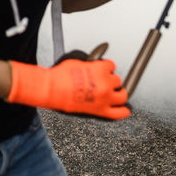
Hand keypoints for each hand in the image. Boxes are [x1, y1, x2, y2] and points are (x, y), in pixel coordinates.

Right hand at [7, 59, 129, 119]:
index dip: (107, 67)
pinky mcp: (100, 110)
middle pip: (118, 80)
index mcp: (100, 69)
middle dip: (111, 79)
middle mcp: (105, 83)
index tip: (104, 68)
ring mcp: (104, 98)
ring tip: (115, 92)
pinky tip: (124, 109)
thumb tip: (92, 67)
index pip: (112, 65)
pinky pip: (119, 113)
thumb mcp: (77, 62)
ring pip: (123, 95)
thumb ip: (90, 65)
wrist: (52, 89)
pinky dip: (123, 111)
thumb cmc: (60, 76)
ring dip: (119, 93)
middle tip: (105, 81)